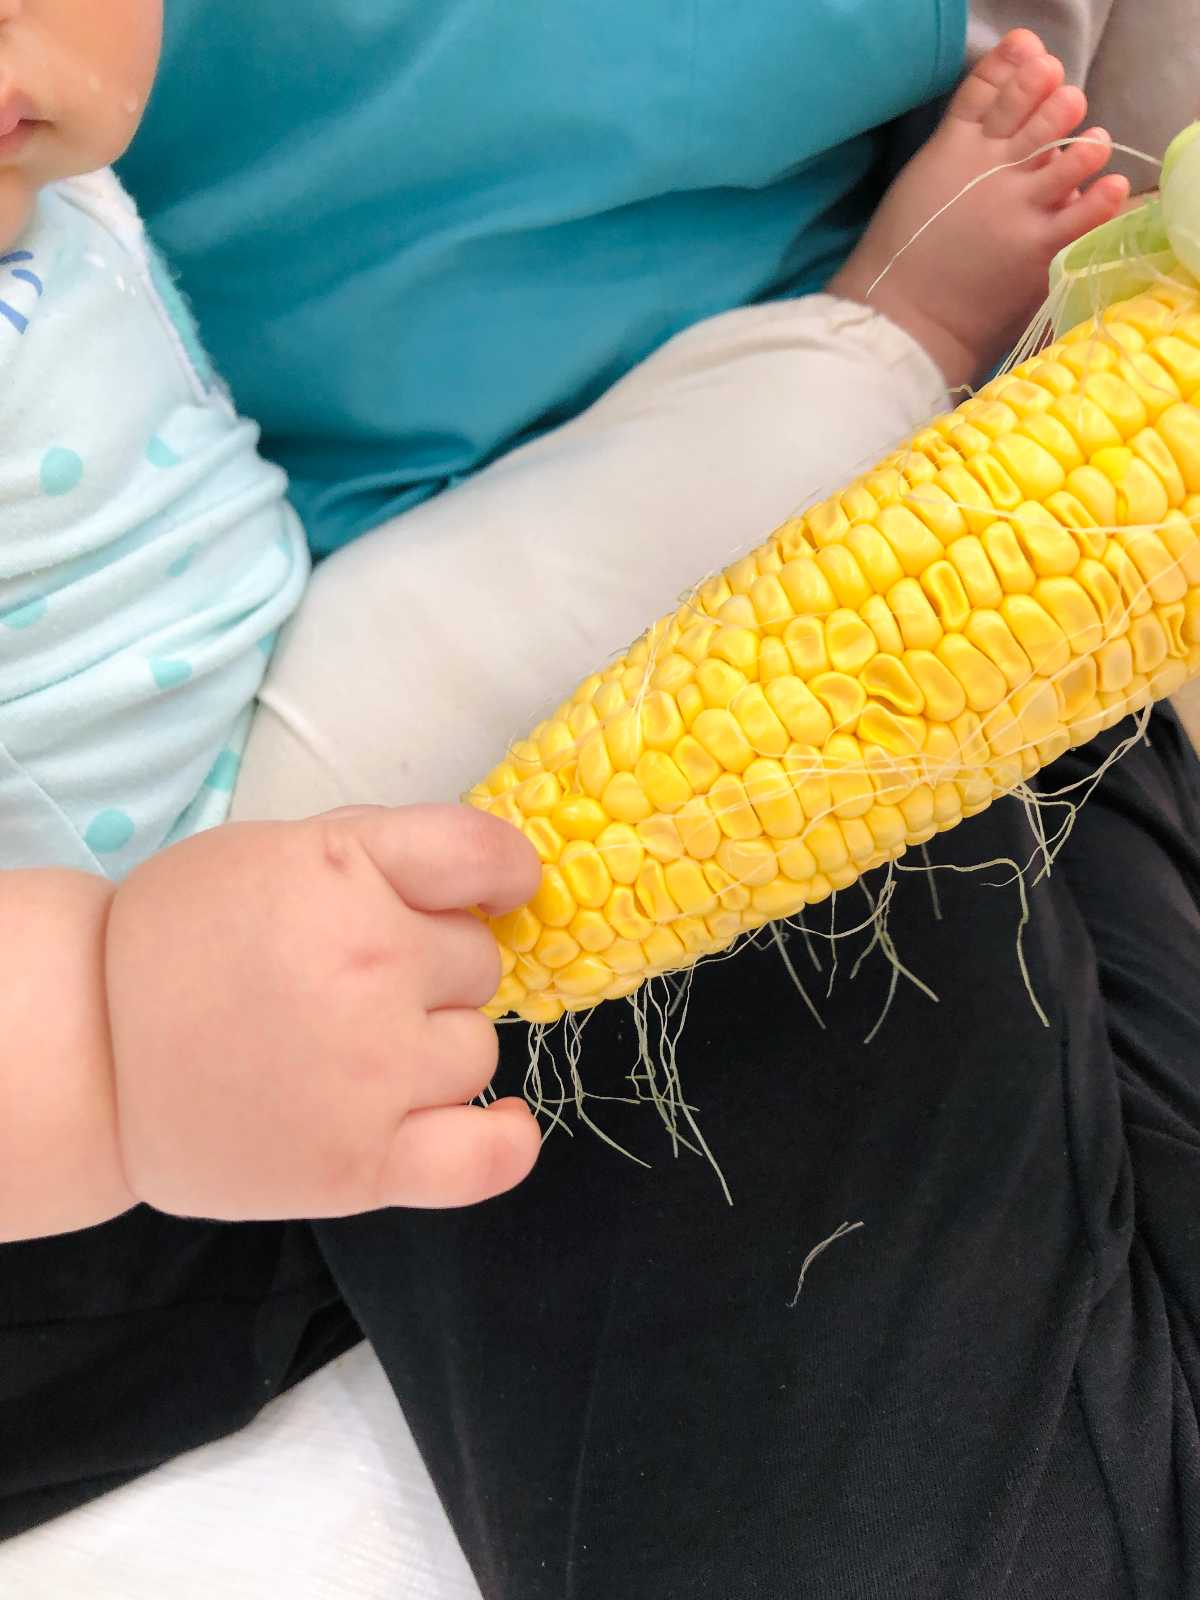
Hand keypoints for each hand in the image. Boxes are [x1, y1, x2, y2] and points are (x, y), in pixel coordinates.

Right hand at [104, 805, 541, 1217]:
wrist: (90, 1052)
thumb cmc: (181, 942)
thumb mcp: (273, 851)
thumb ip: (378, 852)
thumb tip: (489, 877)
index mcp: (345, 874)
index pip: (484, 856)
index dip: (503, 874)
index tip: (497, 892)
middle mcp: (371, 968)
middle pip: (479, 964)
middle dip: (434, 968)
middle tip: (353, 986)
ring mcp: (372, 1072)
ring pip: (477, 1050)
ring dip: (437, 1048)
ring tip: (357, 1054)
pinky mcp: (361, 1165)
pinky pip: (484, 1160)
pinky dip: (505, 1142)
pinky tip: (502, 1122)